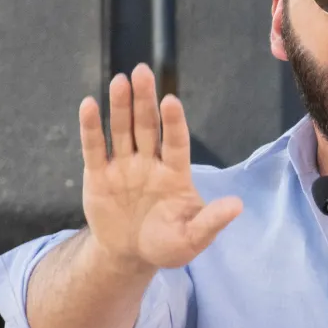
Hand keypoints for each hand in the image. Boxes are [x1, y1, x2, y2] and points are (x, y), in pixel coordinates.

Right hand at [78, 64, 241, 269]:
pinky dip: (91, 127)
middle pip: (147, 126)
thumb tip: (238, 206)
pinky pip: (95, 147)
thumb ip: (211, 221)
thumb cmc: (166, 245)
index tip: (171, 100)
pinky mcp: (98, 174)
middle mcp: (149, 162)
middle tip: (143, 71)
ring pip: (121, 129)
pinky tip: (90, 104)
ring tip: (121, 80)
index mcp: (175, 173)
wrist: (130, 256)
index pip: (176, 141)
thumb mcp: (192, 238)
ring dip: (121, 105)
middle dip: (144, 100)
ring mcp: (123, 166)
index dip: (173, 122)